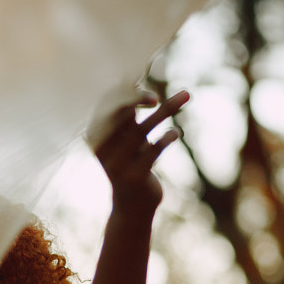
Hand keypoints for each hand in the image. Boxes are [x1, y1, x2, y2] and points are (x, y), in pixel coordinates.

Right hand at [93, 90, 188, 216]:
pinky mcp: (135, 177)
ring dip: (167, 110)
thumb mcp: (126, 142)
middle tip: (157, 89)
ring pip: (142, 130)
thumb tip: (136, 83)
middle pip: (122, 113)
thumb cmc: (131, 167)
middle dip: (138, 97)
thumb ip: (128, 117)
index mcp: (97, 136)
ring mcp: (118, 164)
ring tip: (187, 94)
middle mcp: (104, 149)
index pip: (109, 104)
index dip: (125, 89)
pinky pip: (153, 151)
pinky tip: (175, 133)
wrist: (132, 208)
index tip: (141, 75)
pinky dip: (166, 139)